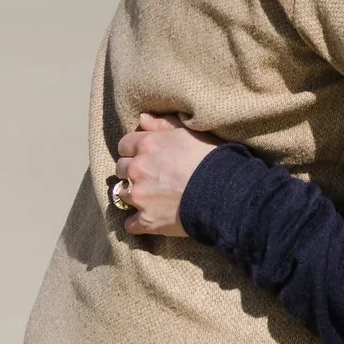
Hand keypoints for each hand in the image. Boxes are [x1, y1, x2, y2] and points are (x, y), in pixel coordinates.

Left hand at [113, 112, 220, 236]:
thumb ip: (163, 124)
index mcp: (147, 145)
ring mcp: (139, 196)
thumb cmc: (210, 158)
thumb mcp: (189, 132)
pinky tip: (148, 219)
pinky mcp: (146, 221)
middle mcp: (137, 169)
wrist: (223, 191)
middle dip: (131, 171)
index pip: (124, 144)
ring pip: (121, 195)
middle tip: (148, 175)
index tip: (144, 155)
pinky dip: (137, 222)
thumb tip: (142, 118)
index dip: (134, 149)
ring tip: (149, 196)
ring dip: (132, 194)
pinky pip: (130, 224)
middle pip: (120, 169)